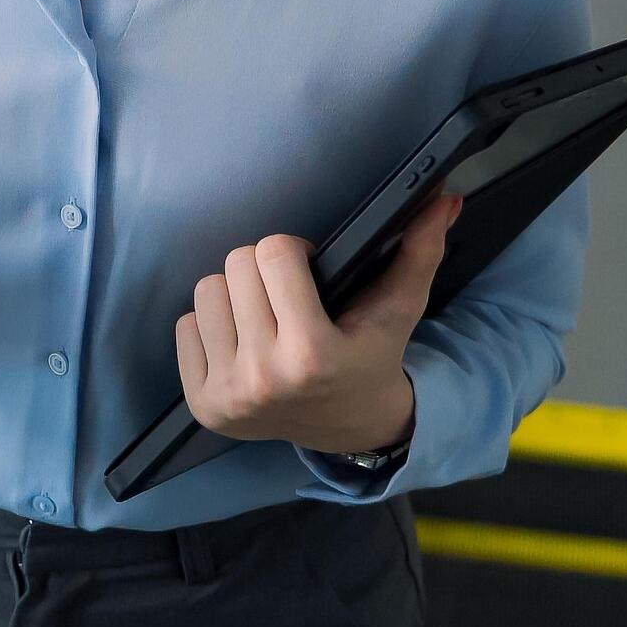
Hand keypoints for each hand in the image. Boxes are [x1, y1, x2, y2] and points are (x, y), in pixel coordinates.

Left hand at [175, 189, 458, 455]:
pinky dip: (211, 325)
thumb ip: (420, 250)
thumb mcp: (398, 309)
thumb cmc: (371, 358)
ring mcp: (228, 395)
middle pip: (235, 265)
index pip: (273, 252)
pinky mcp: (202, 405)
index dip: (292, 252)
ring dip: (234, 295)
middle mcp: (264, 378)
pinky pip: (183, 327)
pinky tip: (242, 342)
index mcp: (312, 353)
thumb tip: (444, 196)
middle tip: (285, 294)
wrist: (350, 429)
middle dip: (262, 270)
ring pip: (205, 291)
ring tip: (264, 316)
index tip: (306, 271)